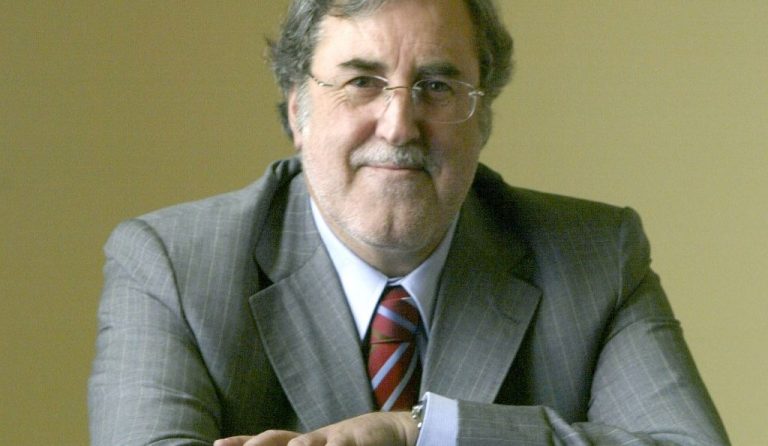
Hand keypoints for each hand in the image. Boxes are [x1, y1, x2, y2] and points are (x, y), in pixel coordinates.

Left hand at [214, 411, 417, 445]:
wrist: (391, 430)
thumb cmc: (350, 444)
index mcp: (305, 443)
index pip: (270, 441)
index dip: (243, 442)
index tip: (217, 445)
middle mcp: (315, 439)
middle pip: (281, 441)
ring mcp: (336, 438)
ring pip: (309, 443)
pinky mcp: (358, 440)